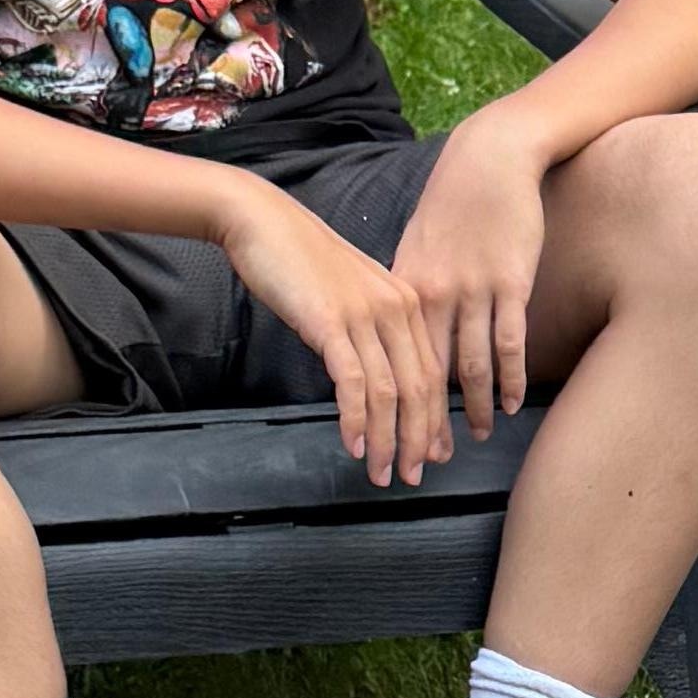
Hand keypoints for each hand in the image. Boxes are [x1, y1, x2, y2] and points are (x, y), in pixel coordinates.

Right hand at [221, 184, 453, 486]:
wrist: (262, 221)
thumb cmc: (300, 259)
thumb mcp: (350, 294)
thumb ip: (370, 329)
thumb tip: (375, 375)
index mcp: (406, 303)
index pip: (433, 373)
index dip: (435, 420)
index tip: (434, 454)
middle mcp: (396, 308)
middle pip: (420, 388)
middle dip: (418, 439)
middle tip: (412, 476)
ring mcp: (365, 315)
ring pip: (390, 392)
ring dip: (388, 440)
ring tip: (383, 473)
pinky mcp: (331, 322)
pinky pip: (353, 382)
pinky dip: (356, 419)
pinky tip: (354, 444)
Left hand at [390, 107, 552, 437]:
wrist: (489, 160)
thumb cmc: (453, 203)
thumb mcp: (416, 246)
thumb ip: (406, 290)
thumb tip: (392, 329)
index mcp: (404, 287)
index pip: (394, 359)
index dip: (392, 404)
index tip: (390, 436)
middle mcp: (434, 294)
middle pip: (428, 372)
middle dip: (424, 421)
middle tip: (426, 460)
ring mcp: (474, 290)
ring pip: (470, 364)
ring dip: (471, 408)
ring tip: (473, 438)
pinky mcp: (511, 283)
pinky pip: (510, 342)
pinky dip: (510, 379)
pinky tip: (509, 404)